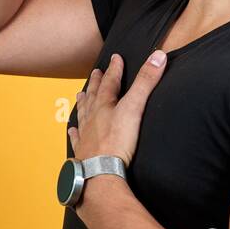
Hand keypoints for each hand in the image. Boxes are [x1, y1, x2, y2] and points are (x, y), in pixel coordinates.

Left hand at [68, 49, 167, 167]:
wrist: (99, 172)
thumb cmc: (116, 142)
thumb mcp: (134, 107)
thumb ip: (146, 82)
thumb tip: (158, 56)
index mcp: (104, 105)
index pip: (110, 82)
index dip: (114, 69)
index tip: (116, 58)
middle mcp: (92, 118)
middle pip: (93, 96)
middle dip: (97, 83)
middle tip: (95, 72)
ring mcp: (85, 135)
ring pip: (83, 114)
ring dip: (83, 103)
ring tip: (80, 95)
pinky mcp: (83, 152)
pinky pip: (77, 139)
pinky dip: (75, 133)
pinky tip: (71, 130)